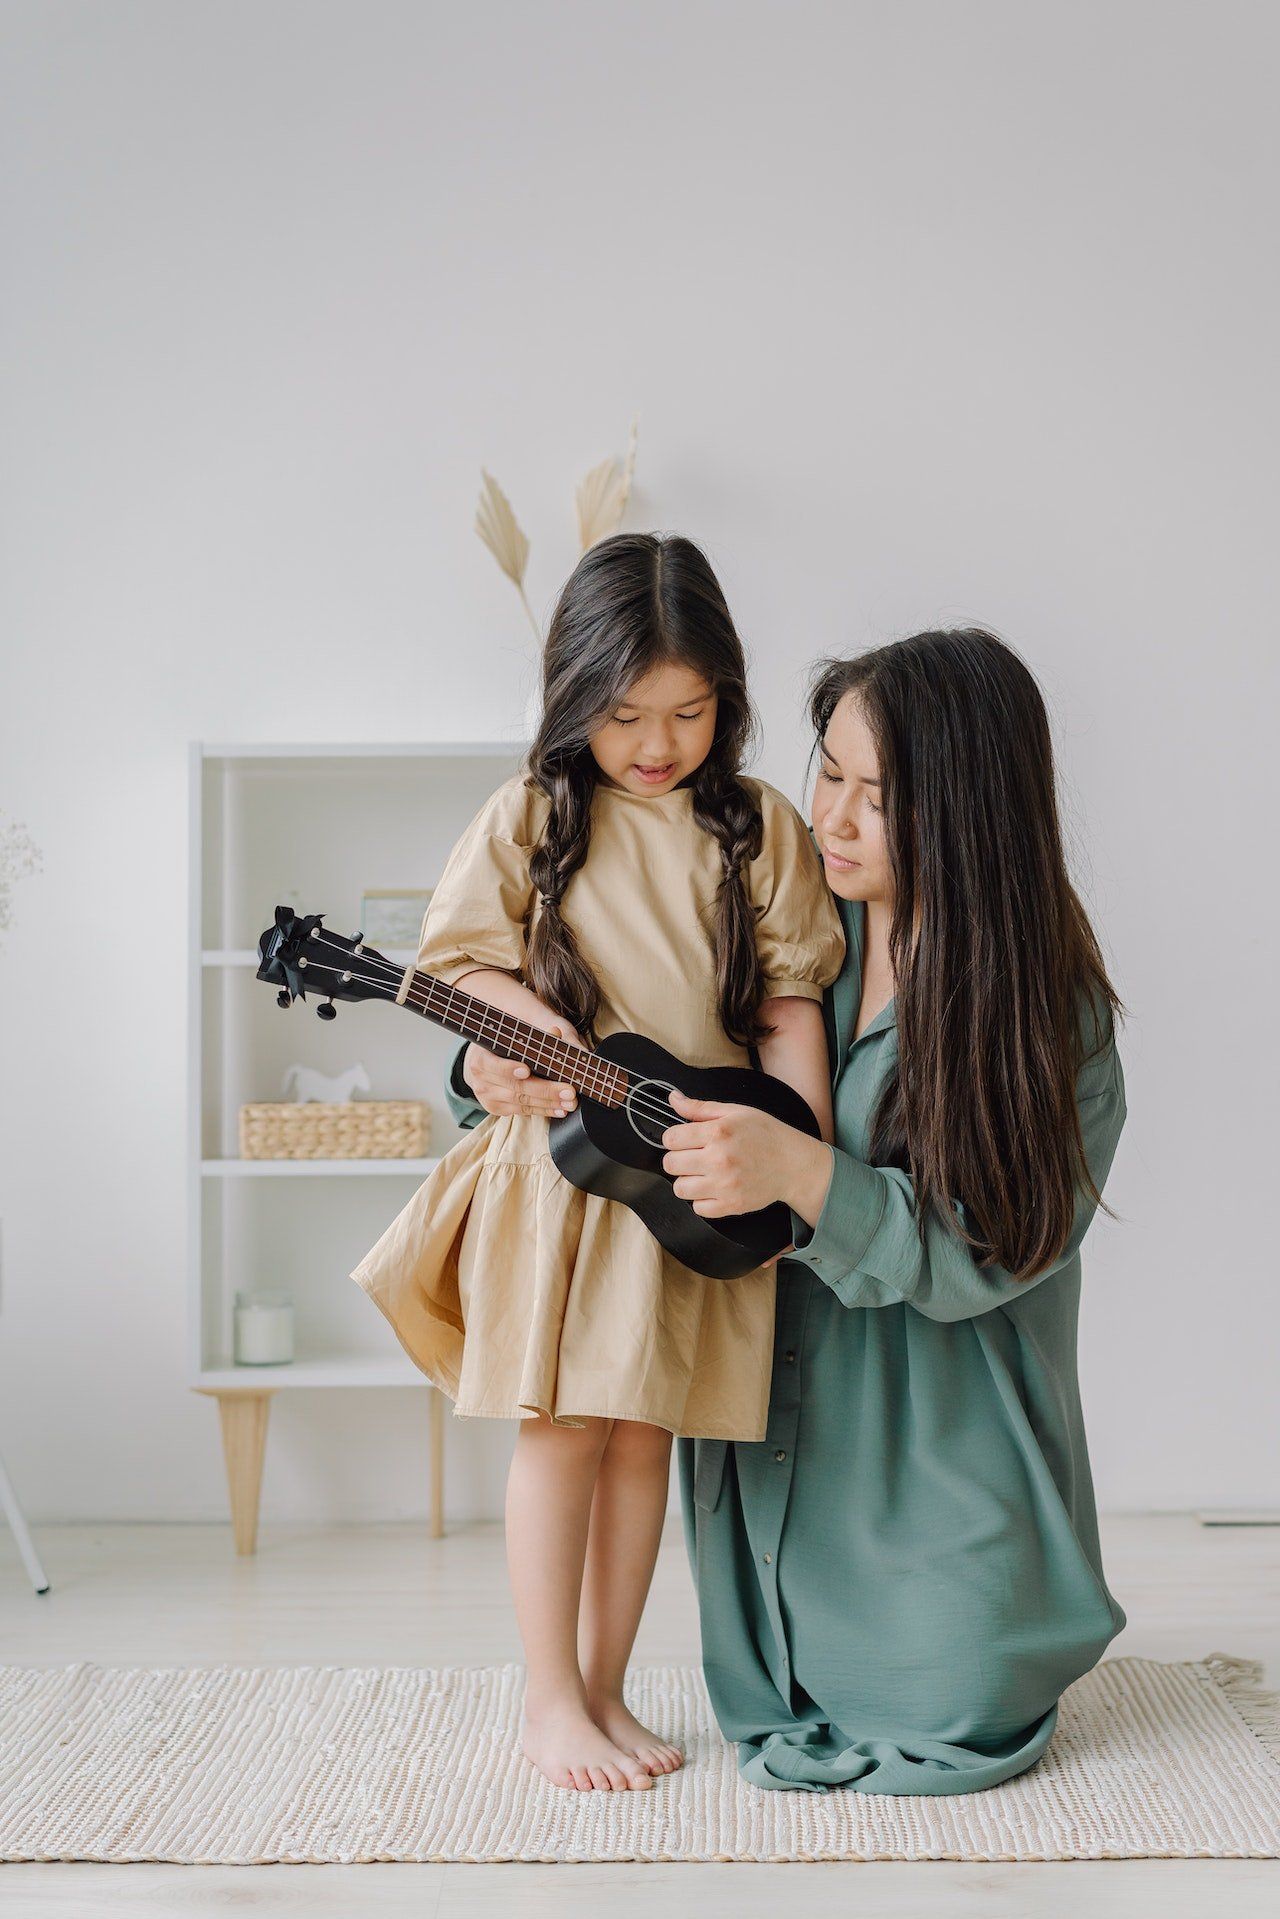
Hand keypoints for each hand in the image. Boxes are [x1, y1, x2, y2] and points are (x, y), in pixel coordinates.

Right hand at [462, 1020, 581, 1119]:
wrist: (485, 1062)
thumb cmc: (503, 1046)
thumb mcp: (514, 1036)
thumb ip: (535, 1036)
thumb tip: (555, 1032)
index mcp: (480, 1057)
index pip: (492, 1064)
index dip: (508, 1068)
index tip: (527, 1071)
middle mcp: (480, 1079)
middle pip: (515, 1087)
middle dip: (545, 1090)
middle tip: (568, 1090)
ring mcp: (487, 1096)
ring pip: (521, 1102)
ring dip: (549, 1103)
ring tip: (569, 1102)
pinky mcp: (496, 1108)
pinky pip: (522, 1111)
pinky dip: (543, 1110)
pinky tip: (559, 1108)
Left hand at [660, 1092, 801, 1217]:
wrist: (794, 1163)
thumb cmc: (766, 1134)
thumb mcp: (735, 1112)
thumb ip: (700, 1108)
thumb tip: (673, 1099)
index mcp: (718, 1132)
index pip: (670, 1138)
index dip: (674, 1138)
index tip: (683, 1139)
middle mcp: (719, 1159)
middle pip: (670, 1164)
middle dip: (678, 1158)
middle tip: (694, 1156)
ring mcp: (725, 1185)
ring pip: (680, 1188)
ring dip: (688, 1180)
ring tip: (703, 1173)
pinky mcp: (731, 1206)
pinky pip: (698, 1208)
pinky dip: (702, 1199)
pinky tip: (714, 1187)